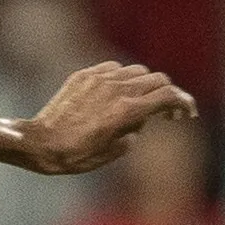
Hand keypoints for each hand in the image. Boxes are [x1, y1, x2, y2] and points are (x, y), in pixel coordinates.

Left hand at [16, 62, 197, 176]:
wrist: (37, 144)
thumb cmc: (73, 156)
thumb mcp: (112, 153)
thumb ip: (134, 133)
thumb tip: (141, 121)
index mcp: (126, 110)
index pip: (168, 95)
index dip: (184, 102)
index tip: (187, 113)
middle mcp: (116, 89)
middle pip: (157, 79)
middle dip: (167, 94)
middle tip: (166, 112)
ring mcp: (100, 79)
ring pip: (137, 71)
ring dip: (146, 84)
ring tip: (140, 102)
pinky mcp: (84, 75)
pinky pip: (114, 68)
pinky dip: (123, 78)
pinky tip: (116, 94)